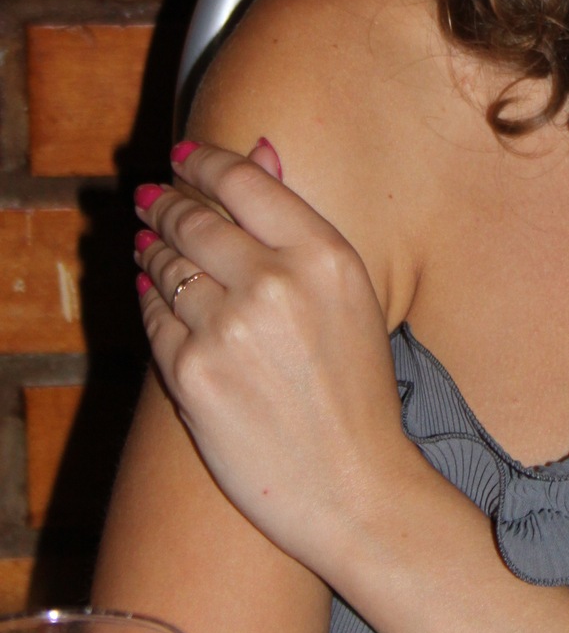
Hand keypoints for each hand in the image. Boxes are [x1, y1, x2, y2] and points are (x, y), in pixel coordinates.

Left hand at [133, 139, 422, 575]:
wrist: (351, 485)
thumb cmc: (355, 387)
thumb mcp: (347, 291)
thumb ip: (297, 220)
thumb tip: (260, 148)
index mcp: (325, 254)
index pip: (243, 181)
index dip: (204, 161)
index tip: (183, 155)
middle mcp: (275, 282)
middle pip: (193, 219)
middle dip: (165, 204)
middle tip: (152, 198)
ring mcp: (227, 328)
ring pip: (165, 266)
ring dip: (152, 251)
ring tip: (150, 245)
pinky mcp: (191, 373)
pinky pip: (153, 319)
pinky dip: (151, 304)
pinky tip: (157, 298)